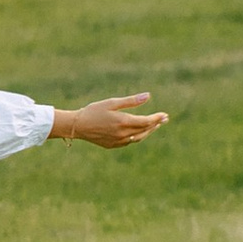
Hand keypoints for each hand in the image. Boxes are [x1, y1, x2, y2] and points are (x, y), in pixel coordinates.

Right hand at [51, 93, 167, 148]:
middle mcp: (123, 134)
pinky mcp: (113, 145)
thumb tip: (148, 96)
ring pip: (139, 137)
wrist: (77, 126)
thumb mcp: (112, 102)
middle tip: (164, 119)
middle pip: (145, 130)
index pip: (146, 121)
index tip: (165, 115)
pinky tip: (139, 131)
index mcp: (123, 121)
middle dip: (156, 124)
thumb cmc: (93, 111)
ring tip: (155, 125)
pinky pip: (130, 142)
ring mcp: (118, 141)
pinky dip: (138, 136)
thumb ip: (131, 101)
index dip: (156, 118)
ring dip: (148, 131)